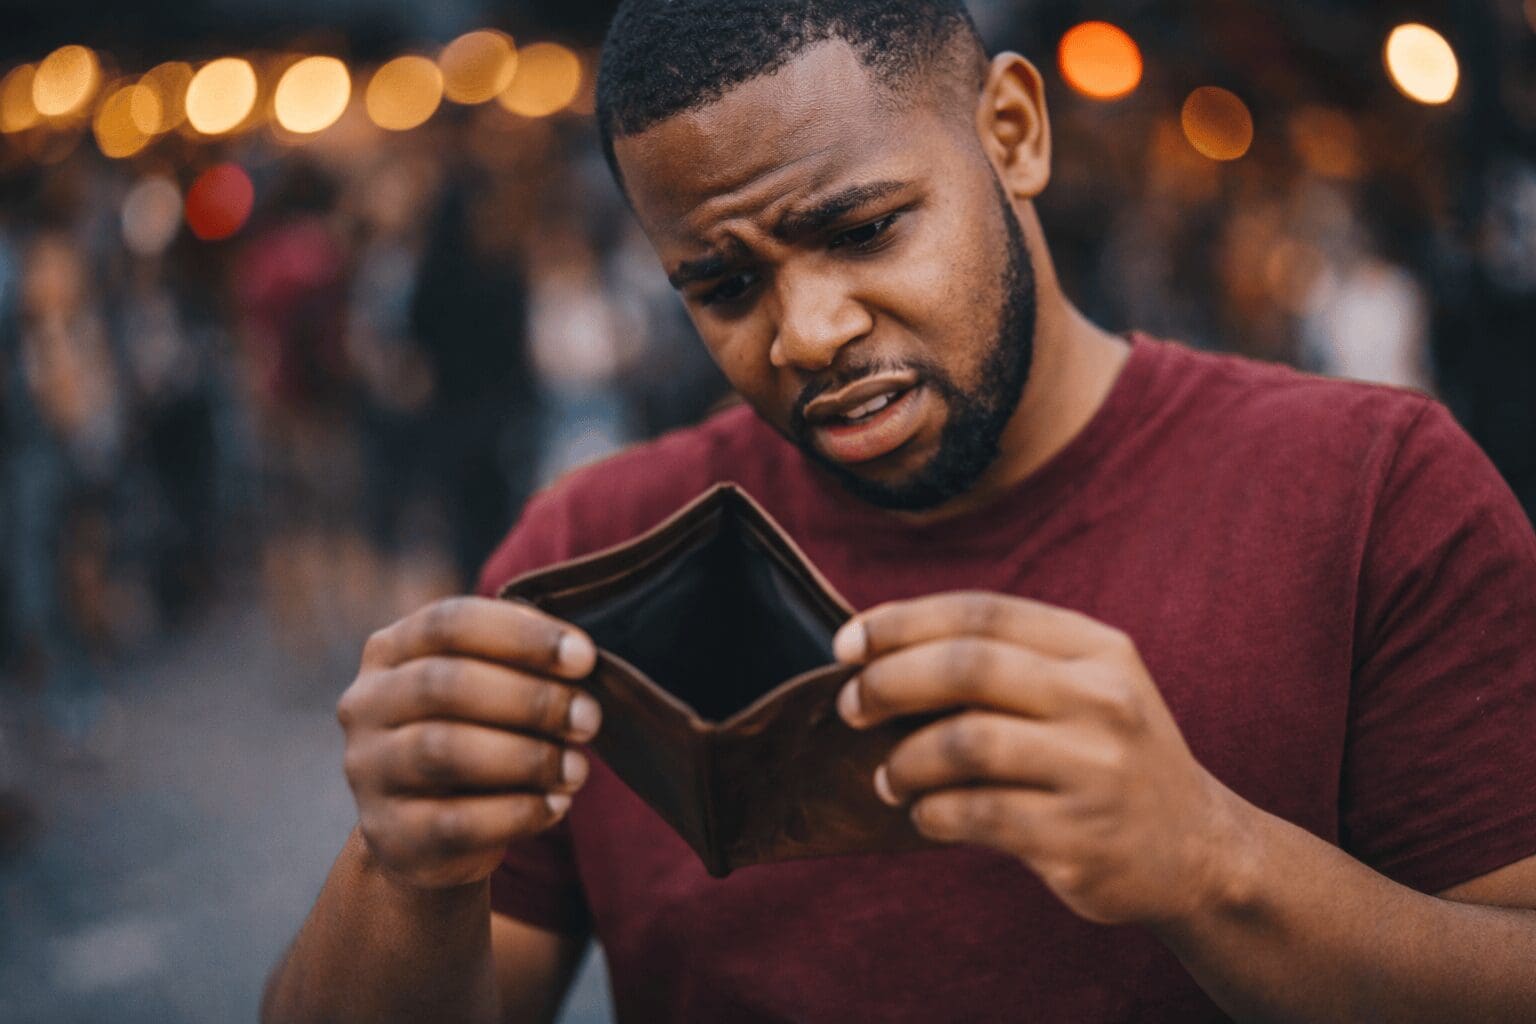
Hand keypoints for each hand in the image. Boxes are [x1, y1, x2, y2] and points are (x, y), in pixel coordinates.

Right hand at [336, 597, 601, 889]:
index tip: (584, 657)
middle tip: (589, 718)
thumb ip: (517, 661)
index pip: (450, 623)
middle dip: (532, 699)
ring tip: (577, 768)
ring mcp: (369, 771)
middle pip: (447, 684)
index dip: (522, 636)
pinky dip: (519, 811)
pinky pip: (458, 821)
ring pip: (447, 750)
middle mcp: (366, 705)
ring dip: (528, 757)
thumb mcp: (484, 687)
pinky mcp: (390, 834)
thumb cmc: (471, 736)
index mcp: (390, 651)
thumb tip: (575, 655)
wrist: (425, 834)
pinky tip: (557, 805)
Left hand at [834, 591, 1244, 927]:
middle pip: (967, 667)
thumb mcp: (1085, 687)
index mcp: (1096, 649)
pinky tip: (926, 815)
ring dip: (905, 761)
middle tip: (850, 708)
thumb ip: (1004, 661)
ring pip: (965, 743)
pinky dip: (932, 813)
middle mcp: (1102, 700)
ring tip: (887, 778)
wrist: (1199, 850)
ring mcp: (1096, 769)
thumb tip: (882, 651)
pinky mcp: (1080, 837)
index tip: (847, 644)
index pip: (981, 612)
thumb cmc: (1107, 755)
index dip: (901, 623)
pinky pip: (977, 814)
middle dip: (889, 683)